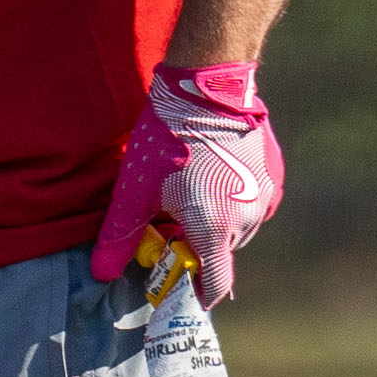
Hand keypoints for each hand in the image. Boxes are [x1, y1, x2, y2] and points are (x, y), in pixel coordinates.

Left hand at [90, 62, 281, 305]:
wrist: (207, 87)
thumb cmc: (167, 139)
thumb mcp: (135, 191)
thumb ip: (121, 236)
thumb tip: (102, 274)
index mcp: (215, 229)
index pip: (214, 283)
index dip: (196, 289)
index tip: (179, 285)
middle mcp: (248, 218)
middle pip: (223, 252)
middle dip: (200, 246)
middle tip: (173, 221)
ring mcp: (266, 194)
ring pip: (240, 227)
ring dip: (219, 222)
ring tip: (193, 193)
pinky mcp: (274, 173)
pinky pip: (255, 202)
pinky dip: (235, 200)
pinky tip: (214, 176)